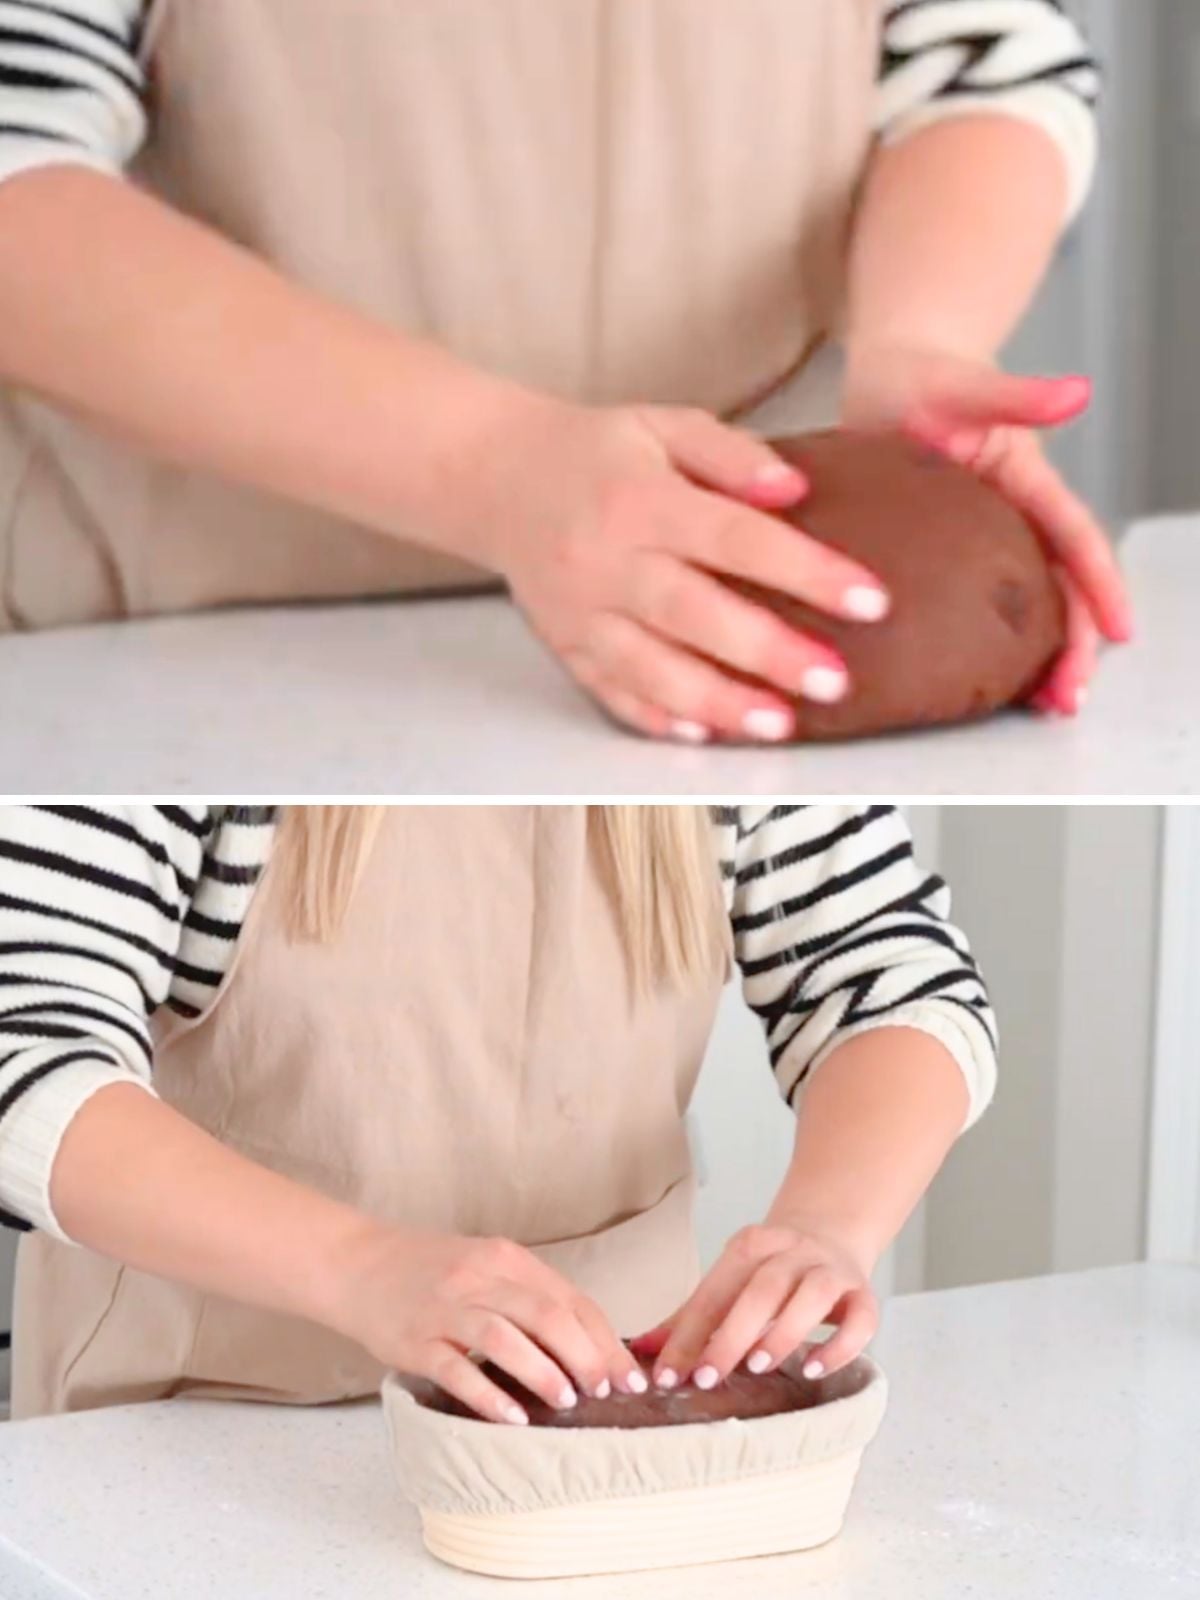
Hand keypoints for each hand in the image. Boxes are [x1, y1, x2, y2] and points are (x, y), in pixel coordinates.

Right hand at [329, 1224, 644, 1422]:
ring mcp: (445, 1308)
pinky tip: (512, 1418)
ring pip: (505, 1337)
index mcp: (505, 1259)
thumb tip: (586, 1346)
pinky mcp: (414, 1339)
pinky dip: (488, 1394)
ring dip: (543, 1372)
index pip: (569, 1299)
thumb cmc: (429, 1272)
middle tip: (603, 1392)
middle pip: (546, 1314)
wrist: (356, 1263)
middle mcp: (479, 1278)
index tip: (627, 1376)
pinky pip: (456, 1368)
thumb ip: (527, 1297)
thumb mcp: (484, 1268)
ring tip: (567, 1402)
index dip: (603, 1340)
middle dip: (584, 1357)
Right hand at [476, 398, 890, 742]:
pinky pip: (612, 692)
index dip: (806, 571)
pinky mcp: (566, 647)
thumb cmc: (598, 453)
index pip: (736, 538)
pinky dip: (657, 718)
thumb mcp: (665, 425)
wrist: (497, 479)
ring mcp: (582, 612)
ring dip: (717, 702)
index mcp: (642, 500)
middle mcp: (608, 561)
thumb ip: (733, 453)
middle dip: (768, 653)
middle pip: (696, 614)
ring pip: (651, 668)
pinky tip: (704, 736)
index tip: (869, 599)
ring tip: (778, 725)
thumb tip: (796, 490)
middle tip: (834, 682)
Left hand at [630, 1221, 878, 1390]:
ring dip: (784, 1330)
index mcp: (751, 1245)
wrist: (831, 1232)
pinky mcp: (863, 1294)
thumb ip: (689, 1317)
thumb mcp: (729, 1282)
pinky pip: (861, 1319)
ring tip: (759, 1366)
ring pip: (812, 1293)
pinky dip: (840, 1345)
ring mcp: (831, 1270)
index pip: (716, 1288)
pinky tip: (815, 1369)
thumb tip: (642, 1349)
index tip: (668, 1374)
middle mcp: (793, 1252)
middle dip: (732, 1334)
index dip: (689, 1332)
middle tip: (708, 1377)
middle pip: (762, 1288)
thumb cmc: (771, 1271)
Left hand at [843, 343, 1133, 715]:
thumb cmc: (923, 375)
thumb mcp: (963, 385)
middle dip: (1073, 646)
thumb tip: (1078, 392)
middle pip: (1059, 589)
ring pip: (1025, 605)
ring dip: (1038, 657)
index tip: (1121, 633)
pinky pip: (976, 605)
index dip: (1100, 586)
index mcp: (1026, 480)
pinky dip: (986, 645)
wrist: (885, 377)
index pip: (1074, 539)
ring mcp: (981, 539)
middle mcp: (1012, 516)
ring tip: (1043, 707)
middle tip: (1068, 700)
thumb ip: (1018, 394)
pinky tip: (983, 683)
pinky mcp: (944, 554)